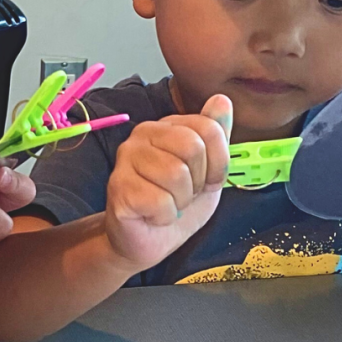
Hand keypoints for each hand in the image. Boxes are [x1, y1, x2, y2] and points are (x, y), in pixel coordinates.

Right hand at [104, 95, 232, 271]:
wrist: (146, 242)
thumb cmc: (174, 204)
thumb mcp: (207, 170)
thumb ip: (215, 136)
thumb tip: (222, 99)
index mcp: (166, 126)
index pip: (209, 128)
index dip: (218, 163)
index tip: (206, 181)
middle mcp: (142, 135)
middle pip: (193, 147)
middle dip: (198, 182)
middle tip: (183, 194)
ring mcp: (126, 159)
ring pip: (176, 175)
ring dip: (180, 201)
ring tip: (167, 204)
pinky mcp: (119, 188)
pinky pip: (160, 201)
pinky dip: (165, 216)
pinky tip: (153, 215)